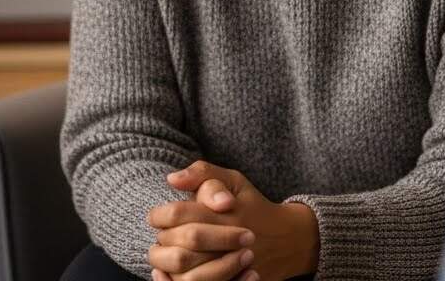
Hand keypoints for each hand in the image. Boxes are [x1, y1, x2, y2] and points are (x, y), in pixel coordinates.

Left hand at [147, 161, 319, 280]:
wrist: (289, 240)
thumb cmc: (253, 206)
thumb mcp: (234, 181)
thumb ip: (203, 173)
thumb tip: (172, 179)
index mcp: (224, 213)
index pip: (177, 215)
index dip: (159, 215)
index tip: (156, 216)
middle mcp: (227, 242)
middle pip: (179, 247)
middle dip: (163, 241)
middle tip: (162, 236)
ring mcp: (231, 268)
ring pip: (185, 275)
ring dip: (168, 265)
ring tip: (166, 254)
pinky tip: (173, 273)